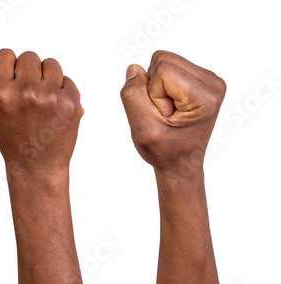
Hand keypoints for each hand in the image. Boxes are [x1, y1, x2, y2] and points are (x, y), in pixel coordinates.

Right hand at [0, 49, 83, 174]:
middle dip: (27, 71)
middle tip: (27, 91)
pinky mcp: (70, 103)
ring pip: (51, 63)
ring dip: (46, 76)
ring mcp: (50, 97)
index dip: (7, 65)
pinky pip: (67, 79)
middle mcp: (25, 92)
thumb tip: (7, 59)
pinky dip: (61, 90)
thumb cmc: (9, 136)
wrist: (36, 165)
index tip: (11, 78)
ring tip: (41, 96)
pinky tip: (53, 108)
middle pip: (29, 57)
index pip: (4, 55)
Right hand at [120, 50, 225, 176]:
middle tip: (164, 114)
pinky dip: (162, 85)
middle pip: (163, 59)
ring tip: (167, 111)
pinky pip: (168, 66)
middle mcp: (213, 82)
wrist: (181, 163)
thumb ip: (133, 96)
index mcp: (205, 96)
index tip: (163, 116)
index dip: (152, 93)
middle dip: (154, 87)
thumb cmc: (165, 151)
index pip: (162, 69)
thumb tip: (134, 68)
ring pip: (164, 60)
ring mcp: (209, 79)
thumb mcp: (143, 130)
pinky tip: (171, 106)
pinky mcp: (201, 78)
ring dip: (157, 86)